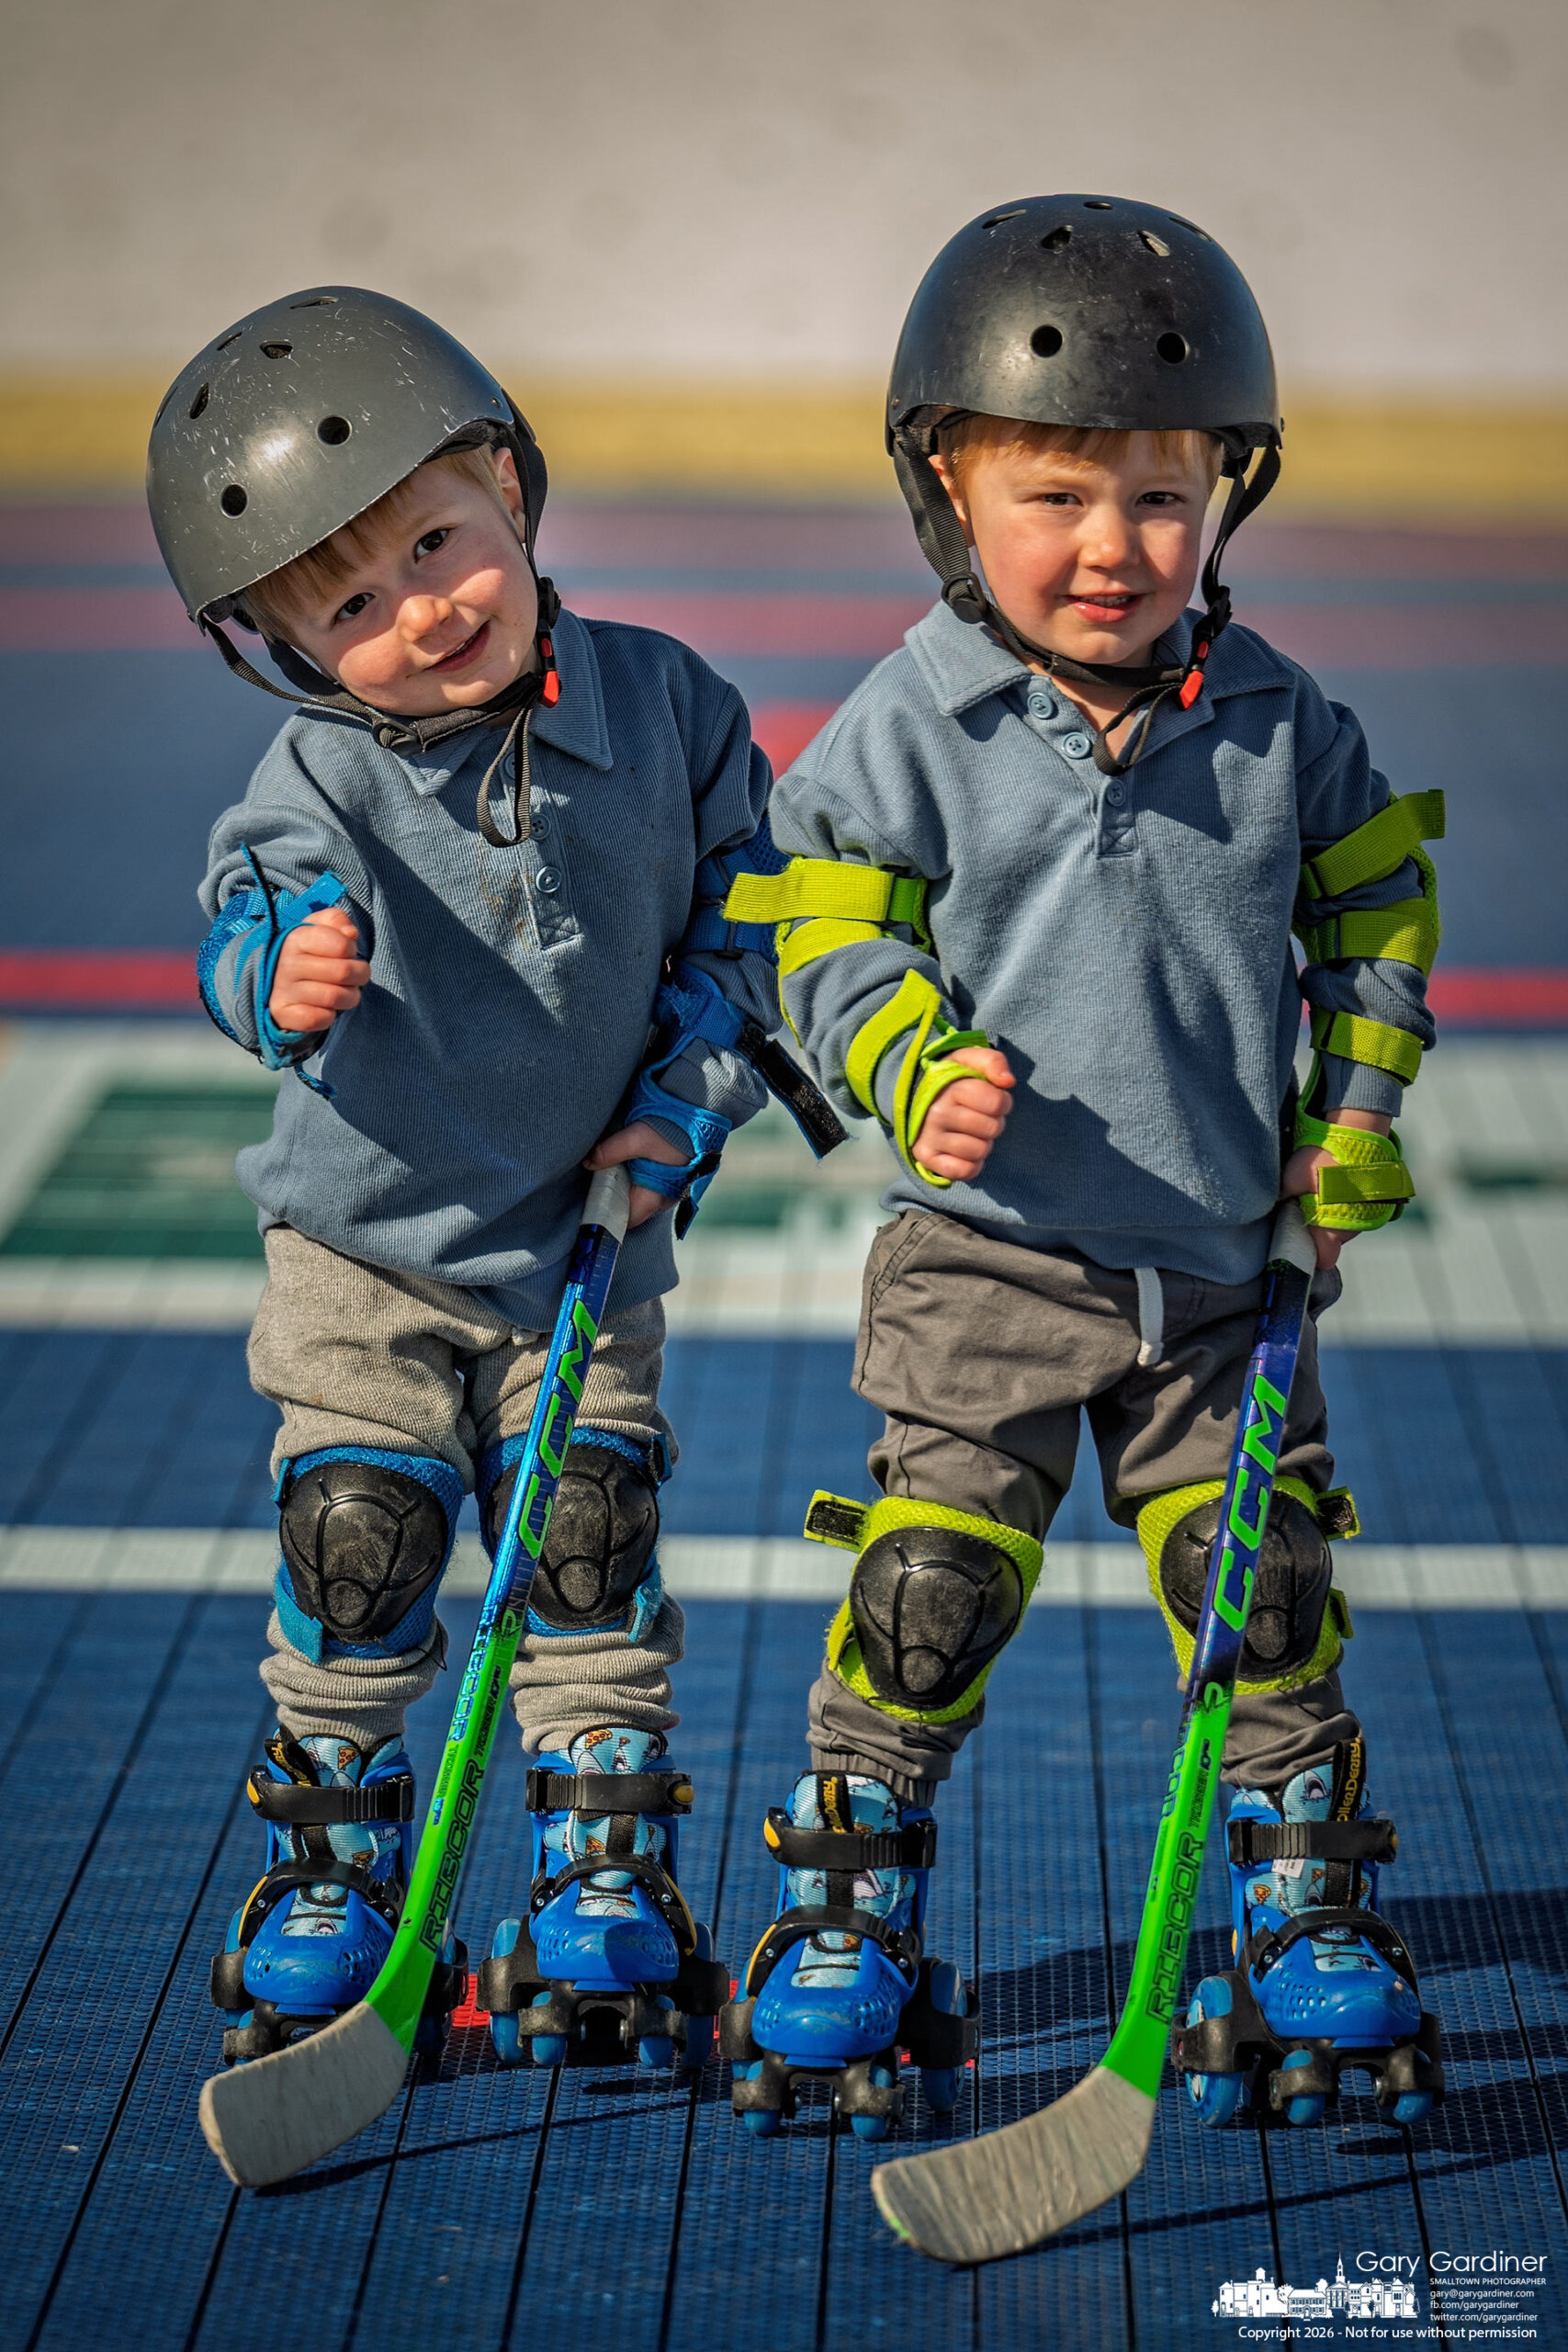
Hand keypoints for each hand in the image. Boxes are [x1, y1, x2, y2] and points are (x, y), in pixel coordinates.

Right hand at [267, 905, 367, 1032]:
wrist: (272, 980)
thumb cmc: (306, 952)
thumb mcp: (318, 927)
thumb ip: (336, 920)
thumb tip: (351, 933)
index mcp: (296, 938)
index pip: (340, 945)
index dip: (352, 950)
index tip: (348, 952)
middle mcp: (287, 963)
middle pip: (343, 972)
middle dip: (359, 975)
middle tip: (355, 976)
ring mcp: (283, 990)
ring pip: (335, 997)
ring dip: (349, 997)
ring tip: (343, 991)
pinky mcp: (283, 1014)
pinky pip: (321, 1019)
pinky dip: (329, 1015)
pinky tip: (324, 1007)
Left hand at [586, 1119, 688, 1229]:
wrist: (700, 1113)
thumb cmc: (672, 1129)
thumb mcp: (636, 1137)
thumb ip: (610, 1151)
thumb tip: (588, 1163)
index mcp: (656, 1197)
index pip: (627, 1220)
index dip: (609, 1214)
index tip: (594, 1202)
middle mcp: (666, 1199)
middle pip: (633, 1207)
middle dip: (615, 1197)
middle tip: (599, 1180)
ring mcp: (673, 1189)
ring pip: (642, 1195)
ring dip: (627, 1185)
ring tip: (614, 1169)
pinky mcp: (676, 1177)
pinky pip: (652, 1185)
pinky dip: (638, 1177)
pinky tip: (631, 1162)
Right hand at [909, 1047, 1014, 1181]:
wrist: (918, 1095)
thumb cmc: (954, 1079)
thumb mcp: (971, 1060)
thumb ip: (993, 1062)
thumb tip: (1007, 1081)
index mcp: (949, 1088)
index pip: (996, 1102)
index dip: (1003, 1103)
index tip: (995, 1100)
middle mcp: (936, 1113)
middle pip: (990, 1129)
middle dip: (994, 1124)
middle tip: (981, 1118)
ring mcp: (929, 1137)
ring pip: (978, 1151)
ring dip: (983, 1145)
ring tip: (972, 1133)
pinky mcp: (926, 1158)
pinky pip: (964, 1171)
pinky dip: (971, 1165)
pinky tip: (965, 1152)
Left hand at [1281, 1105, 1391, 1270]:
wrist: (1360, 1130)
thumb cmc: (1324, 1157)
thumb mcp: (1293, 1176)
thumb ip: (1282, 1195)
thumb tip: (1271, 1204)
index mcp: (1332, 1230)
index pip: (1322, 1259)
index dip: (1308, 1253)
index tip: (1296, 1239)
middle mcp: (1352, 1229)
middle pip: (1331, 1241)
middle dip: (1316, 1229)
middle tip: (1301, 1206)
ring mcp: (1367, 1215)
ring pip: (1343, 1224)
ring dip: (1331, 1214)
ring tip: (1319, 1189)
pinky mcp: (1375, 1201)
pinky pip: (1355, 1209)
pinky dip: (1344, 1202)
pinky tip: (1335, 1182)